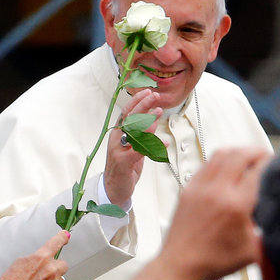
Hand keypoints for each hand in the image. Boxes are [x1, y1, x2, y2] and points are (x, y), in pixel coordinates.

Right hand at [0, 232, 69, 279]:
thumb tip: (43, 259)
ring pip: (59, 278)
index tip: (65, 235)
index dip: (62, 238)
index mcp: (41, 258)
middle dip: (56, 267)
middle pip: (63, 264)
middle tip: (45, 272)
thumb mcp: (21, 262)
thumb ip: (37, 259)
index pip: (56, 243)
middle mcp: (51, 269)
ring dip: (52, 279)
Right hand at [104, 89, 163, 205]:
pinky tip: (165, 143)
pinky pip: (140, 152)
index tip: (148, 91)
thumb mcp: (133, 147)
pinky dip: (153, 146)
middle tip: (154, 95)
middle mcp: (117, 139)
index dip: (136, 100)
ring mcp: (119, 150)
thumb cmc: (125, 166)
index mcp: (118, 133)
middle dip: (142, 104)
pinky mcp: (124, 162)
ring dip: (148, 121)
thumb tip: (152, 119)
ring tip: (159, 112)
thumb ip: (140, 134)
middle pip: (129, 117)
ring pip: (134, 132)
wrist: (114, 188)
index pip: (126, 112)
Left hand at [160, 148, 270, 279]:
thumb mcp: (252, 252)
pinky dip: (221, 159)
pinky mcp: (189, 189)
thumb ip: (270, 233)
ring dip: (238, 151)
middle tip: (266, 156)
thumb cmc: (214, 261)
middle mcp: (218, 191)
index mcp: (236, 206)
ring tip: (248, 157)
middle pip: (240, 155)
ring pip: (222, 154)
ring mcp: (200, 187)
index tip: (279, 164)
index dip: (271, 163)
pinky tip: (228, 166)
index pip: (258, 171)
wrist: (179, 266)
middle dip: (256, 152)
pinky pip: (207, 164)